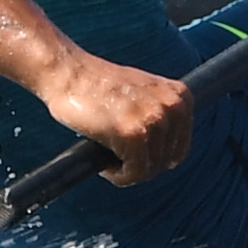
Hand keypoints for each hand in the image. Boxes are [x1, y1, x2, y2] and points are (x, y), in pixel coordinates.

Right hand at [36, 51, 194, 184]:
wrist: (67, 71)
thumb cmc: (98, 85)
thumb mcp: (144, 92)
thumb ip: (161, 113)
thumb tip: (168, 154)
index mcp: (180, 96)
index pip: (179, 148)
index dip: (155, 157)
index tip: (134, 155)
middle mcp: (173, 107)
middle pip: (165, 161)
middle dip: (140, 164)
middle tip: (116, 156)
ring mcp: (154, 120)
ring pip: (150, 170)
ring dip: (127, 170)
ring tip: (108, 155)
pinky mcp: (133, 134)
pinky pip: (134, 174)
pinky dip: (118, 175)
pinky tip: (104, 164)